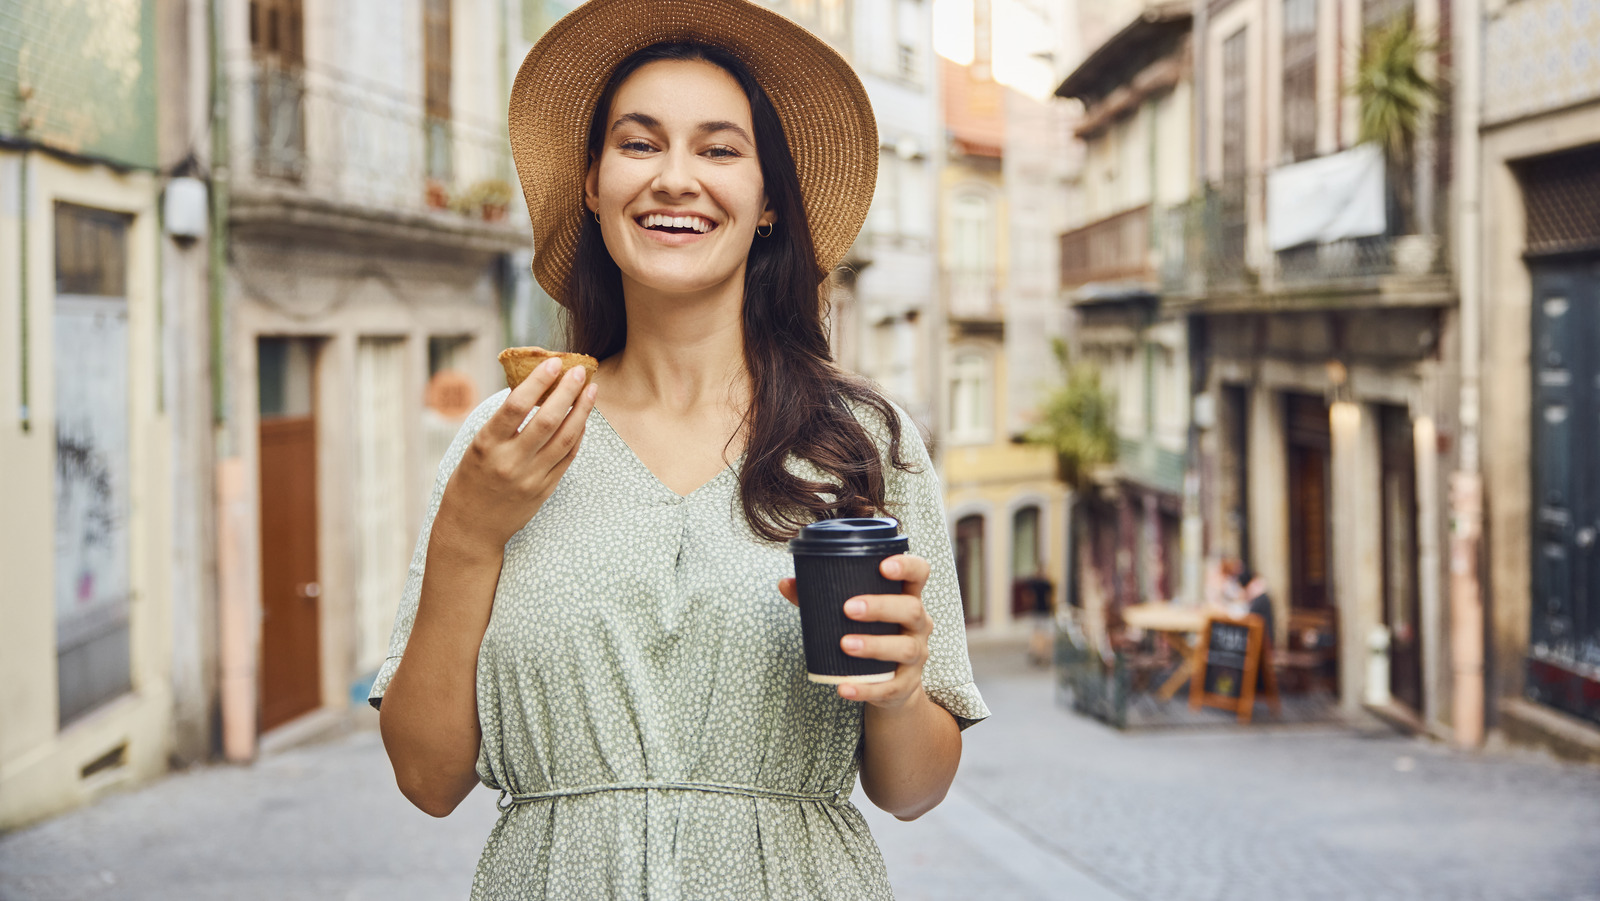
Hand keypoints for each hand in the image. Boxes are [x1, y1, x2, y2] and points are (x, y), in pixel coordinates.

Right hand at [434, 358, 596, 553]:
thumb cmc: (470, 480)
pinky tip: (584, 418)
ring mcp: (530, 478)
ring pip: (565, 438)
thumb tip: (533, 387)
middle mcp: (510, 461)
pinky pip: (568, 457)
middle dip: (568, 391)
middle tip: (581, 371)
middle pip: (548, 420)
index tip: (554, 362)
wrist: (471, 527)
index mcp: (486, 445)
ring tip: (591, 390)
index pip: (516, 406)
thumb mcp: (476, 447)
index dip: (539, 381)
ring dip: (582, 411)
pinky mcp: (544, 490)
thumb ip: (503, 423)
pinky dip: (578, 434)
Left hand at [777, 554, 932, 708]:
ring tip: (844, 645)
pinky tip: (844, 687)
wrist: (893, 684)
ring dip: (874, 645)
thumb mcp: (854, 613)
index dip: (907, 566)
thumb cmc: (872, 634)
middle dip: (881, 607)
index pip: (919, 573)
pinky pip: (889, 688)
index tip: (884, 565)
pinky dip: (866, 689)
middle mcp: (919, 624)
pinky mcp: (906, 685)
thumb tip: (786, 583)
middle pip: (912, 610)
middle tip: (849, 608)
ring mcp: (916, 655)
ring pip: (905, 648)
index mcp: (907, 597)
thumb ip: (822, 596)